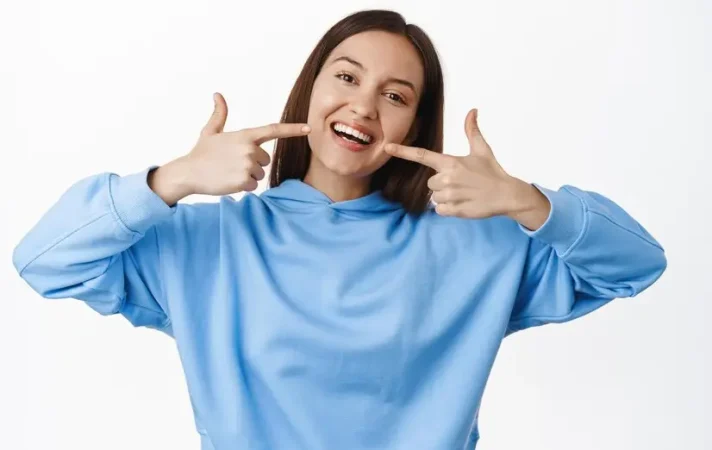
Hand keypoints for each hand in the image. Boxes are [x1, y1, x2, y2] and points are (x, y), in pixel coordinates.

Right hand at [153, 92, 310, 201]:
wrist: (188, 172)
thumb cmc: (201, 153)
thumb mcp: (210, 132)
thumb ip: (219, 115)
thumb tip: (217, 95)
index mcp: (244, 135)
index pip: (273, 130)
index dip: (292, 129)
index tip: (308, 128)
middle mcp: (249, 148)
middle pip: (265, 160)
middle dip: (252, 163)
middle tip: (231, 163)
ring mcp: (247, 164)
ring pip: (259, 173)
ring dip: (247, 175)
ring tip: (228, 172)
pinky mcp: (245, 180)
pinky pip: (253, 185)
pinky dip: (243, 186)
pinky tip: (229, 181)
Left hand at [384, 108, 520, 218]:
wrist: (507, 194)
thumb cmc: (492, 172)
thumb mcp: (482, 150)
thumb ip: (472, 131)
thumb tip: (472, 110)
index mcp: (451, 162)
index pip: (422, 155)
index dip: (403, 151)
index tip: (388, 147)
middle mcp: (448, 178)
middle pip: (431, 183)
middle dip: (442, 185)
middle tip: (461, 184)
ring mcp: (451, 195)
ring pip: (435, 198)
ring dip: (446, 198)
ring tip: (464, 194)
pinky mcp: (455, 210)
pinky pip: (439, 210)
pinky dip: (448, 209)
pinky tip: (462, 203)